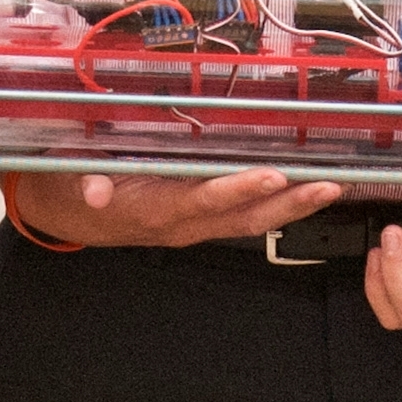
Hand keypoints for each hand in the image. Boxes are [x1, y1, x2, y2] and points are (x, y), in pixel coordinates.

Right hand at [8, 167, 346, 248]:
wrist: (70, 214)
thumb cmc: (74, 186)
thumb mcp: (70, 178)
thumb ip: (83, 182)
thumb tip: (92, 190)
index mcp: (153, 209)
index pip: (203, 199)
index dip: (238, 190)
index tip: (272, 175)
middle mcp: (181, 224)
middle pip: (242, 219)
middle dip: (287, 204)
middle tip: (327, 185)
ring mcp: (194, 227)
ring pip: (251, 222)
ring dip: (292, 208)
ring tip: (331, 188)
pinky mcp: (200, 223)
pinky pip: (244, 219)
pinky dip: (277, 207)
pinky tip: (304, 193)